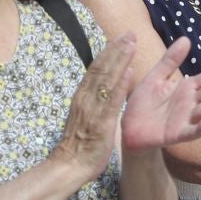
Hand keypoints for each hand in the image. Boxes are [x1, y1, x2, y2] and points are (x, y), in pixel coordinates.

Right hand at [53, 32, 138, 178]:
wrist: (68, 166)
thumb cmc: (78, 146)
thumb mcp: (84, 118)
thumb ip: (92, 103)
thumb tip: (100, 91)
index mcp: (81, 97)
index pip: (95, 69)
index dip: (108, 52)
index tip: (120, 39)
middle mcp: (86, 98)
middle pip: (101, 68)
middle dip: (116, 49)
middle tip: (129, 33)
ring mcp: (93, 109)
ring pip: (106, 79)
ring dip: (120, 60)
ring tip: (131, 44)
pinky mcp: (102, 122)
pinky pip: (112, 100)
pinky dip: (121, 85)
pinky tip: (130, 72)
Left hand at [121, 38, 200, 154]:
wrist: (128, 128)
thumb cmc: (143, 103)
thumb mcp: (156, 77)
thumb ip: (170, 61)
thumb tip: (186, 38)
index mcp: (187, 89)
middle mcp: (191, 104)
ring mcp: (186, 120)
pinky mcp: (176, 134)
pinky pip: (190, 132)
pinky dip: (199, 129)